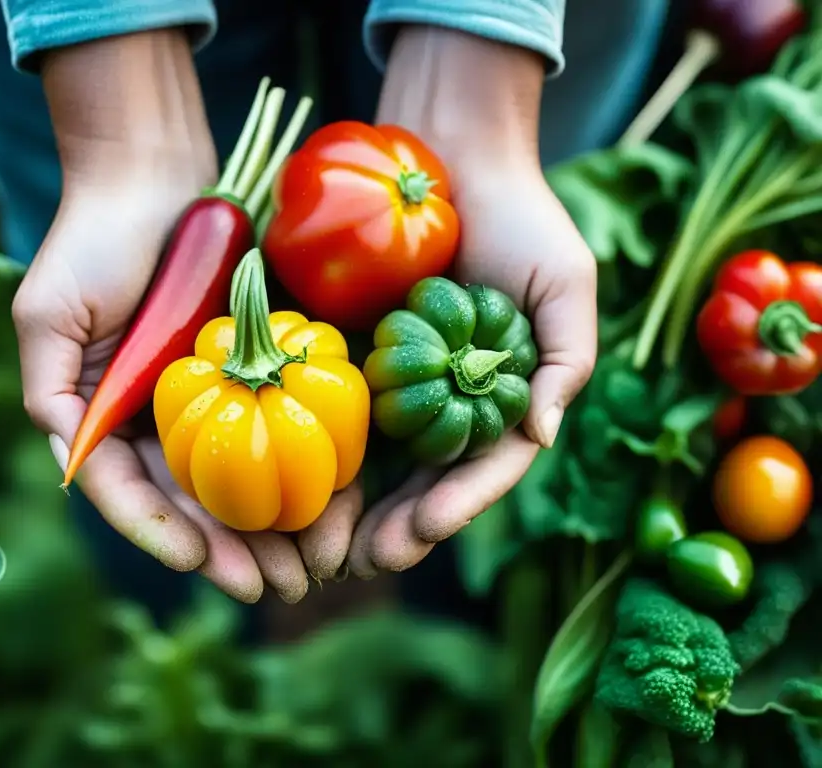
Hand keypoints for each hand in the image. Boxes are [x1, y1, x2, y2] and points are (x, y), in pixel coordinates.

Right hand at [12, 31, 356, 602]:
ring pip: (246, 476)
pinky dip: (307, 464)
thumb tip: (73, 466)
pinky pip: (285, 424)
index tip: (201, 566)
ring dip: (276, 525)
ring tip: (313, 564)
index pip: (132, 495)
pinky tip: (337, 498)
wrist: (157, 172)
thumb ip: (50, 390)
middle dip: (231, 550)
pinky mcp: (260, 366)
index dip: (163, 535)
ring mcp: (213, 395)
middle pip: (196, 501)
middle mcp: (160, 418)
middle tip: (273, 587)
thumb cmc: (94, 239)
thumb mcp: (49, 314)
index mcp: (108, 419)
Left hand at [347, 28, 597, 576]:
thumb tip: (542, 435)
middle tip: (357, 561)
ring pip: (372, 458)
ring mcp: (396, 377)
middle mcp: (445, 397)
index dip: (454, 504)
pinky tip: (286, 477)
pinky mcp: (350, 350)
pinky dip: (311, 445)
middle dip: (392, 525)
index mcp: (497, 395)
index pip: (480, 468)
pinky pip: (330, 405)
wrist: (448, 150)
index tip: (422, 532)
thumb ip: (565, 360)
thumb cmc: (518, 214)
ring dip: (346, 507)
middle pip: (419, 478)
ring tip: (317, 545)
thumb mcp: (563, 282)